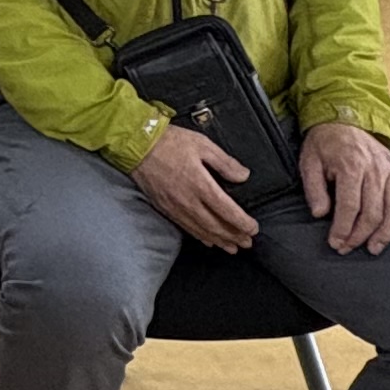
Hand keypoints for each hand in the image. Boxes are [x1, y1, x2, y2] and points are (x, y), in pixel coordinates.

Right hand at [133, 118, 262, 252]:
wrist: (137, 146)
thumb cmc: (169, 142)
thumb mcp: (202, 144)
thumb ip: (225, 162)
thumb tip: (243, 175)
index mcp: (201, 185)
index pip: (227, 211)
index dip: (242, 223)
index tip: (253, 228)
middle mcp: (189, 201)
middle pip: (216, 226)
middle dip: (234, 236)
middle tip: (247, 243)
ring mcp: (176, 207)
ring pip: (202, 231)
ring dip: (219, 241)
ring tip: (232, 248)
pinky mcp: (165, 209)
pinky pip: (186, 228)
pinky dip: (200, 237)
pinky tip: (208, 240)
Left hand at [300, 120, 389, 255]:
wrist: (342, 118)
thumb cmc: (324, 144)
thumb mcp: (309, 162)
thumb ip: (314, 189)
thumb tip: (319, 214)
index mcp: (352, 166)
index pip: (350, 206)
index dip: (342, 229)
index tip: (335, 243)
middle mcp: (375, 169)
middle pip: (372, 212)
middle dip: (359, 235)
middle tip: (346, 248)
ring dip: (385, 233)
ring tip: (373, 248)